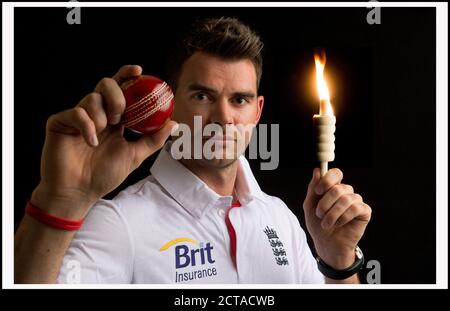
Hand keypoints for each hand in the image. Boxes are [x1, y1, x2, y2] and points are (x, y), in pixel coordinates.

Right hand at [31, 65, 177, 218]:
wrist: (80, 192)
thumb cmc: (105, 175)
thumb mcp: (135, 156)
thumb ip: (153, 139)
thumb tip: (173, 123)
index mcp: (114, 118)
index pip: (121, 90)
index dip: (128, 76)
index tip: (139, 71)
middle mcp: (96, 114)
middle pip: (106, 84)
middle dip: (117, 95)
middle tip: (121, 115)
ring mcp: (78, 118)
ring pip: (91, 97)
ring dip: (102, 115)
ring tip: (103, 133)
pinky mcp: (60, 124)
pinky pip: (75, 113)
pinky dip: (86, 125)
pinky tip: (91, 142)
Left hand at [303, 168, 371, 268]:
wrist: (326, 244)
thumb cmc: (318, 224)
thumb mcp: (310, 205)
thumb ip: (313, 189)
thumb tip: (317, 170)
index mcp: (333, 188)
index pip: (336, 173)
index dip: (327, 180)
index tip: (318, 191)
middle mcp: (346, 192)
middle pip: (338, 188)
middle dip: (325, 203)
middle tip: (319, 214)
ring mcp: (356, 201)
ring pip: (346, 199)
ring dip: (332, 214)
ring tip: (326, 224)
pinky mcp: (364, 212)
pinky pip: (356, 208)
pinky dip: (344, 217)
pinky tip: (339, 224)